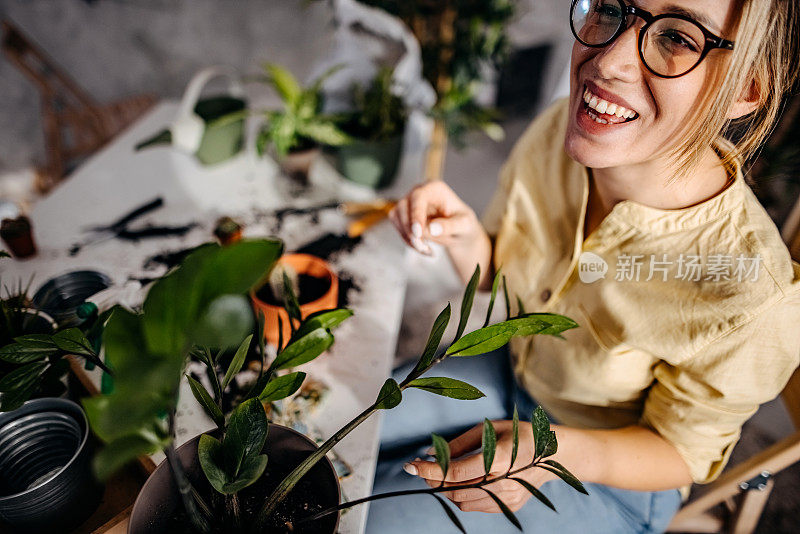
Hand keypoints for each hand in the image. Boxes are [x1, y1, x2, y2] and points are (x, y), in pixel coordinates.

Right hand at [388, 181, 484, 256]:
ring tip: (426, 249)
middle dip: (410, 230)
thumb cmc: (462, 224)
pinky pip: (397, 227)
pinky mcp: (403, 214)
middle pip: (403, 207)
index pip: (419, 197)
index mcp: (435, 188)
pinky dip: (407, 240)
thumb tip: (432, 228)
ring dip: (408, 237)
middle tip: (423, 247)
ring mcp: (409, 203)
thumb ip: (450, 226)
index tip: (418, 233)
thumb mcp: (464, 225)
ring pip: (396, 217)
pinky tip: (422, 247)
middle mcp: (419, 192)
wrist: (458, 232)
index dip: (416, 214)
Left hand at [404, 421, 556, 512]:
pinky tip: (463, 480)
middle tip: (422, 467)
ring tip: (442, 472)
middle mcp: (504, 482)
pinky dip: (462, 494)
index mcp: (499, 459)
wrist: (554, 454)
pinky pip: (474, 506)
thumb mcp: (488, 429)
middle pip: (455, 490)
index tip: (411, 466)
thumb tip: (430, 453)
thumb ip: (458, 444)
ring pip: (462, 501)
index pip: (456, 472)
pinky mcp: (508, 506)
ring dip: (446, 488)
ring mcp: (507, 498)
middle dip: (434, 480)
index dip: (430, 471)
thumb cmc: (519, 434)